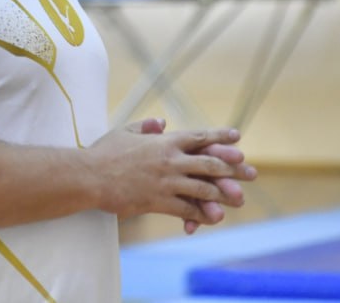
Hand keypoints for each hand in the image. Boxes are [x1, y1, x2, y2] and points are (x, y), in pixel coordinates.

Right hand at [88, 121, 255, 230]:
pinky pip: (187, 209)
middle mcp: (170, 159)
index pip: (199, 136)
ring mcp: (166, 181)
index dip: (220, 136)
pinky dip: (202, 214)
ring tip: (238, 199)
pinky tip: (213, 218)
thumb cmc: (103, 153)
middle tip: (251, 173)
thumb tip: (161, 122)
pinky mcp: (158, 201)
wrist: (88, 176)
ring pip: (203, 188)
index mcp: (164, 141)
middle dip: (233, 168)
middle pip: (209, 163)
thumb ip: (145, 126)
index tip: (238, 136)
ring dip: (223, 194)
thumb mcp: (124, 132)